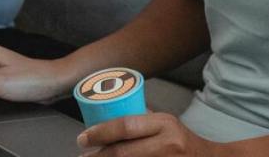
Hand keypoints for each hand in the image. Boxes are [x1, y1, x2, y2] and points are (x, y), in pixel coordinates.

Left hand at [77, 113, 219, 156]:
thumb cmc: (184, 142)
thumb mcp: (167, 123)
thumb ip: (143, 120)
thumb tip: (110, 115)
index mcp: (164, 124)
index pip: (126, 126)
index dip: (100, 133)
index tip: (83, 137)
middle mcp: (167, 143)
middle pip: (123, 152)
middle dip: (97, 155)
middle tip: (83, 154)